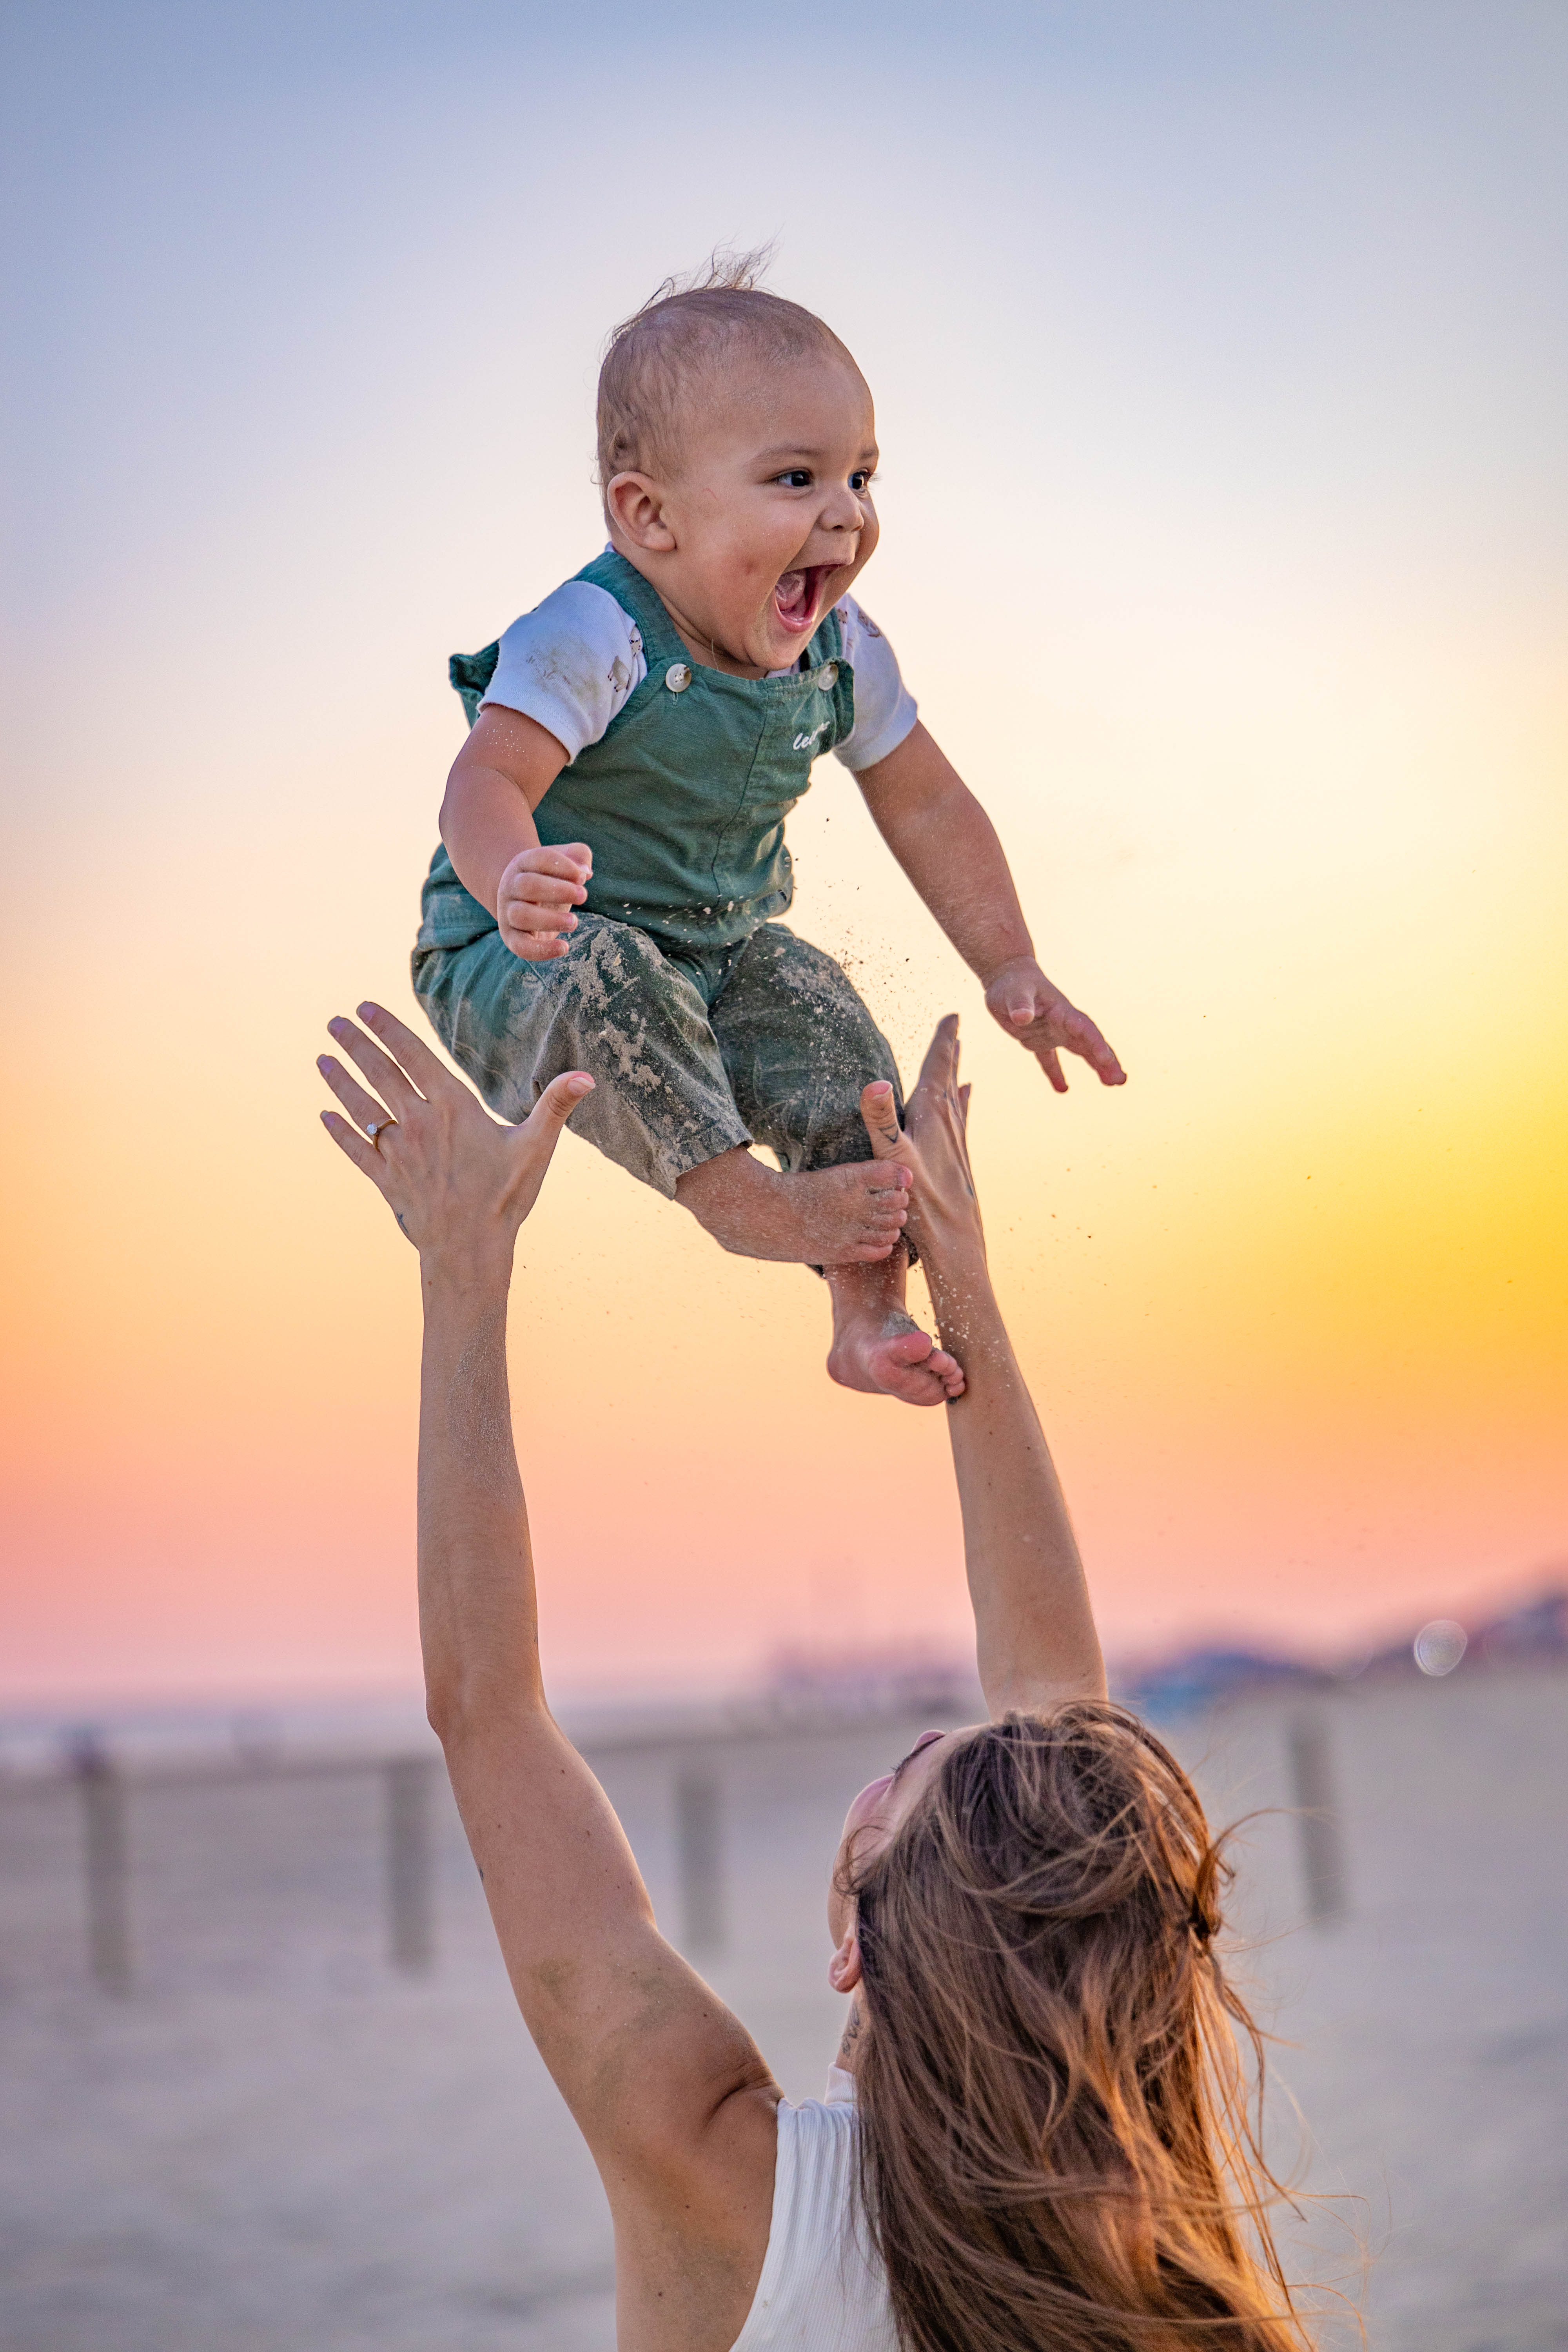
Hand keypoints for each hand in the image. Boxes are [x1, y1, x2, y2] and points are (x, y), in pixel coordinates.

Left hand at [317, 1001, 592, 1264]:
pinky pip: (356, 1149)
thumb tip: (587, 1075)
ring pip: (361, 1107)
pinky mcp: (386, 1180)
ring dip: (340, 1080)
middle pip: (379, 1075)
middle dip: (356, 1045)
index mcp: (452, 1109)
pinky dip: (339, 1131)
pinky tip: (324, 1114)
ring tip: (323, 1058)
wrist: (470, 1251)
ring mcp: (397, 1153)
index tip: (365, 1008)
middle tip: (336, 1022)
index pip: (413, 1057)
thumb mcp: (536, 1148)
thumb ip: (556, 1106)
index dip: (387, 1029)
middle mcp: (418, 1124)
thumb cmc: (506, 1198)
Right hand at [497, 843, 592, 961]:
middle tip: (583, 896)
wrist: (523, 899)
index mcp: (523, 863)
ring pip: (521, 915)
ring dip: (550, 920)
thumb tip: (585, 871)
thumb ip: (578, 855)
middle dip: (559, 891)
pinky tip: (564, 947)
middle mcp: (510, 886)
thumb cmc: (550, 878)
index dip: (563, 867)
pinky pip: (520, 946)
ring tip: (574, 922)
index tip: (583, 877)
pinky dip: (541, 950)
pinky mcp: (511, 937)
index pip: (540, 859)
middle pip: (528, 886)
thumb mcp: (564, 861)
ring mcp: (507, 912)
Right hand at [861, 1016, 983, 1268]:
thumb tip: (875, 1082)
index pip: (940, 1065)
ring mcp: (957, 1140)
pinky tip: (967, 1096)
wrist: (955, 1241)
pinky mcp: (959, 1157)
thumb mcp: (892, 1156)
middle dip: (950, 1049)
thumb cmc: (922, 1201)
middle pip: (950, 1076)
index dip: (945, 1038)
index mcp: (933, 1114)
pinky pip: (962, 1116)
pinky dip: (963, 1099)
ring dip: (956, 1072)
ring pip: (958, 1096)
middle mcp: (950, 1122)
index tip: (954, 1014)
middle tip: (955, 1025)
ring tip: (959, 1053)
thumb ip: (881, 1119)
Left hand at [982, 956, 1124, 1091]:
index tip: (1106, 1059)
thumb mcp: (1014, 992)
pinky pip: (1050, 1059)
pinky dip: (1055, 1073)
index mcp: (1061, 1011)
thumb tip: (1022, 1018)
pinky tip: (1062, 1089)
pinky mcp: (1039, 1039)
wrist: (1007, 975)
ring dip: (1096, 1066)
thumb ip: (1020, 1005)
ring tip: (1112, 1083)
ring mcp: (1054, 1031)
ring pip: (1080, 1051)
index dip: (1096, 1044)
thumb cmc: (1013, 982)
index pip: (1083, 1029)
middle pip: (1089, 1043)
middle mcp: (1063, 1023)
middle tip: (1120, 1080)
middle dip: (1106, 1061)